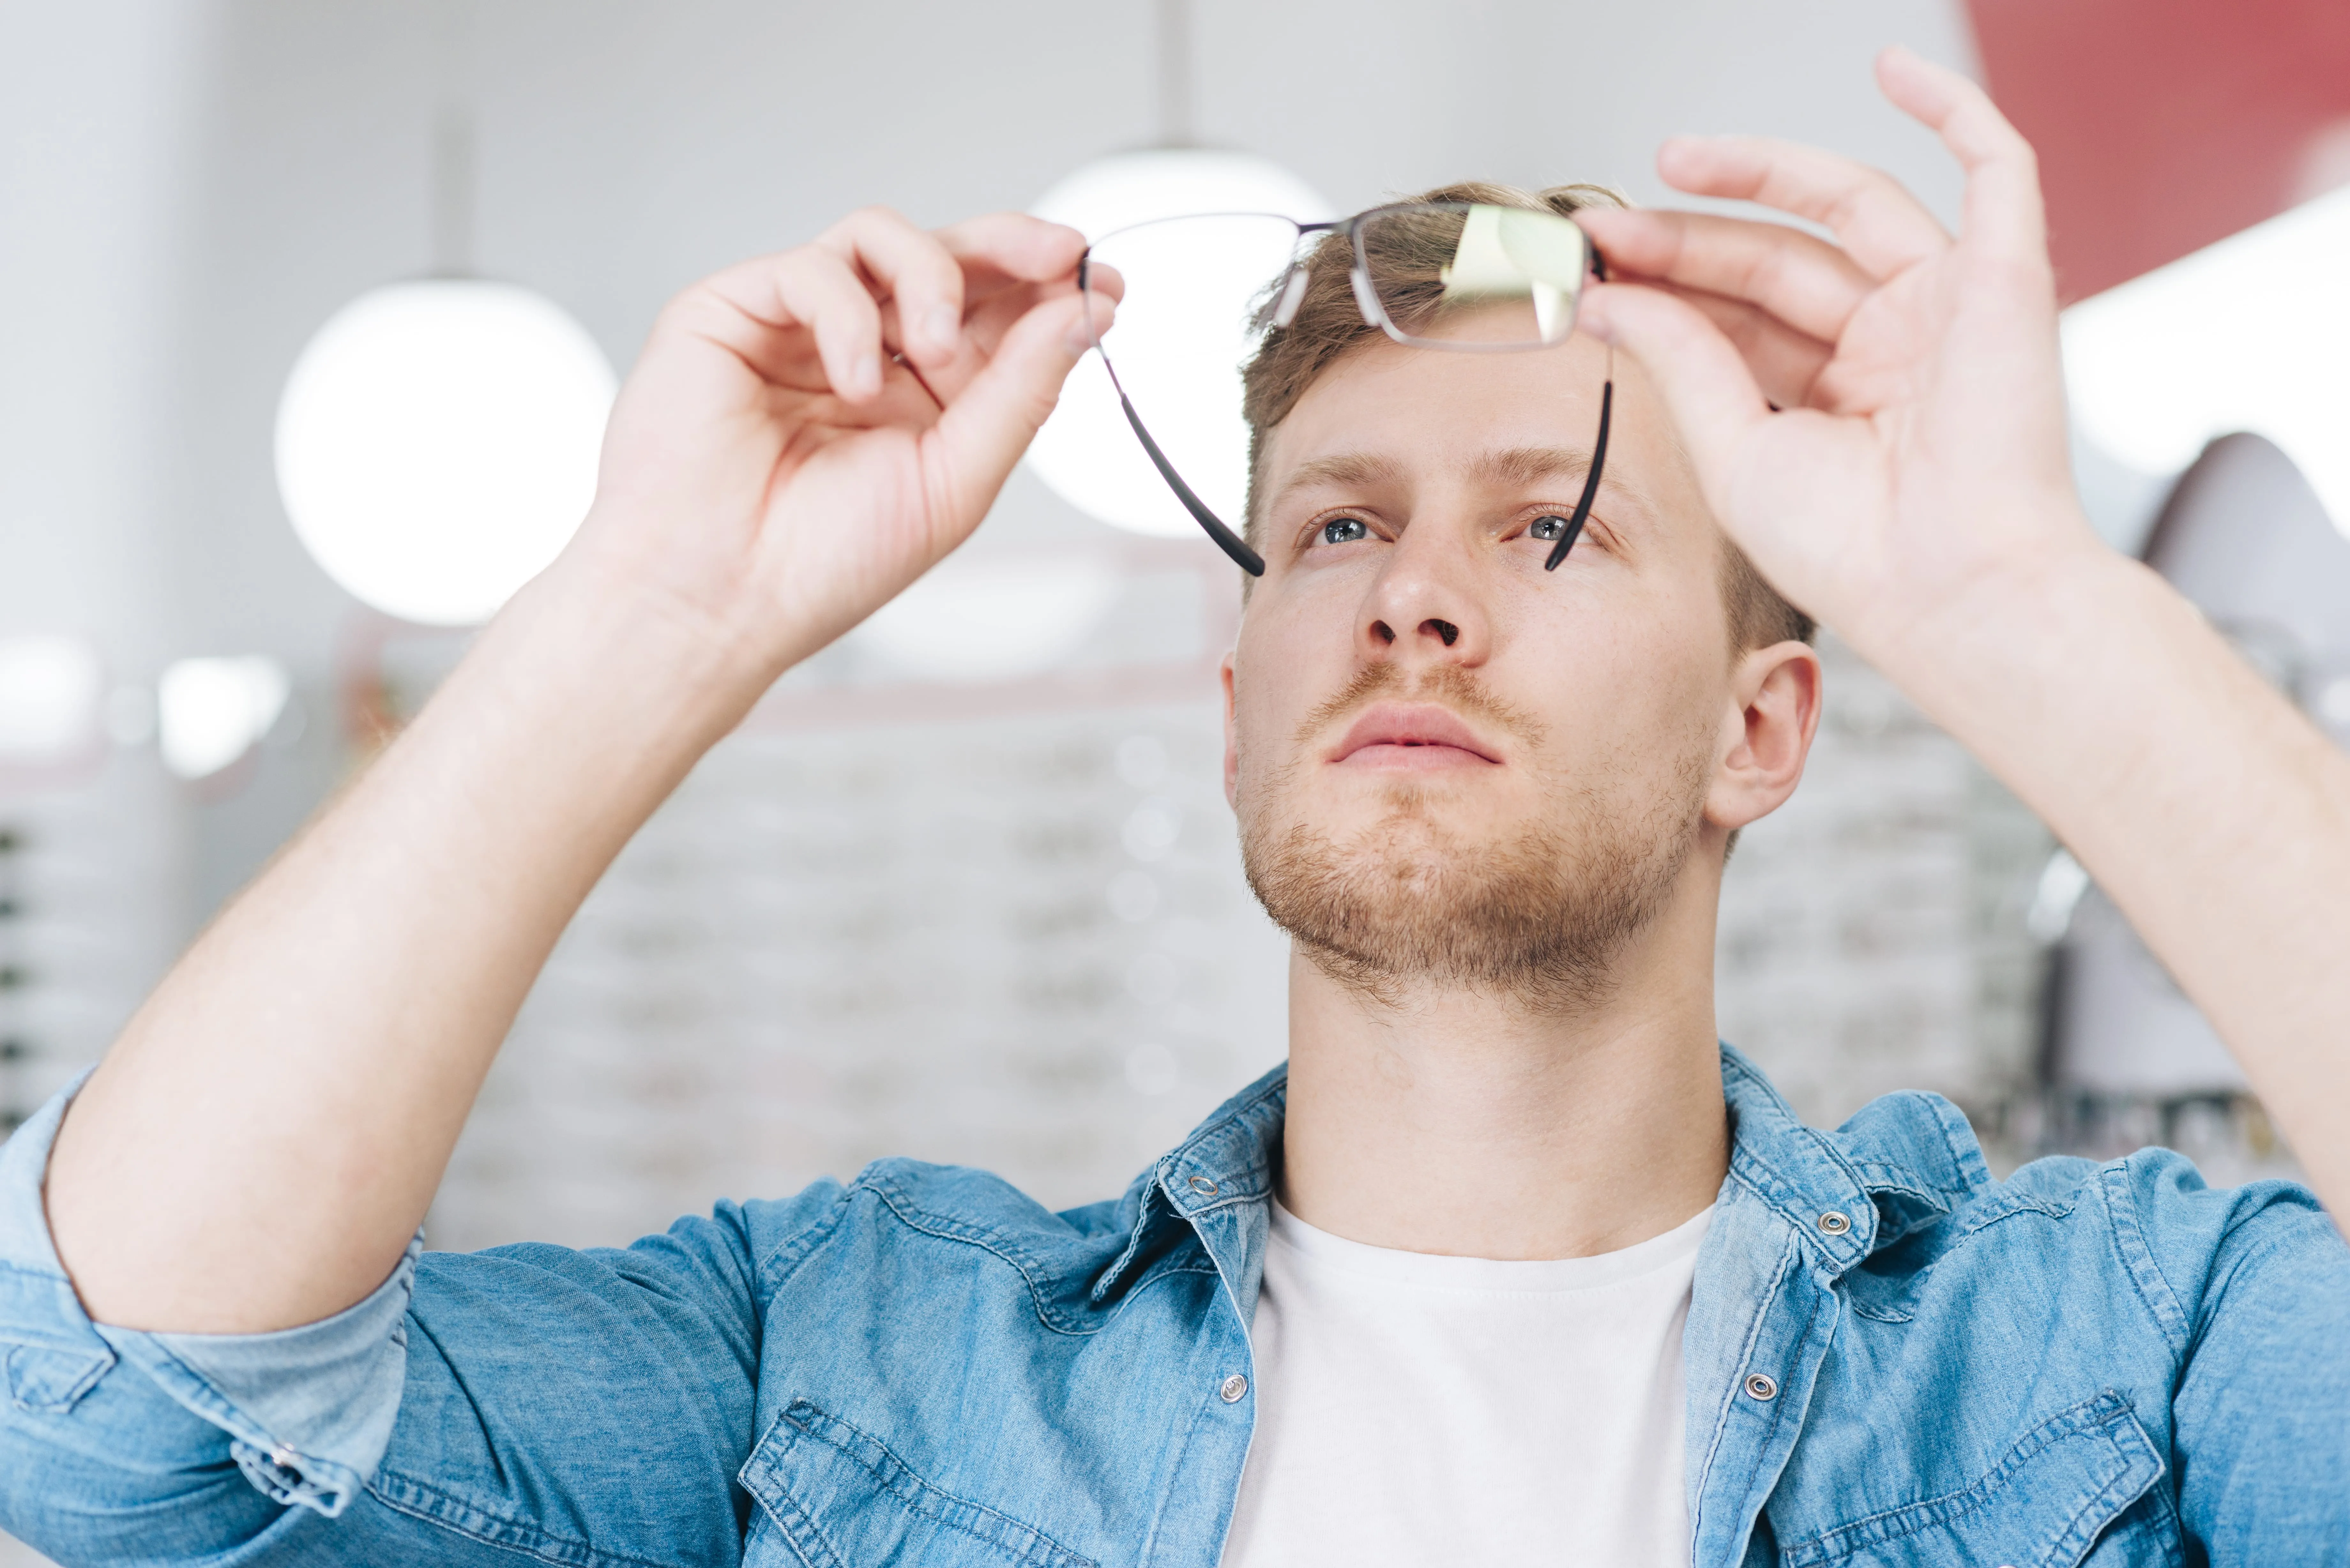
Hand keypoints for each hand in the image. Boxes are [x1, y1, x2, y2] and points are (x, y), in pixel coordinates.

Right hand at [561, 208, 1106, 695]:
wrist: (717, 597)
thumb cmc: (823, 562)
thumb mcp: (956, 480)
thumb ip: (1019, 392)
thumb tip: (1083, 315)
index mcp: (920, 398)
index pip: (993, 318)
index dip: (1047, 292)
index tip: (1102, 286)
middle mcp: (864, 353)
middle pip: (946, 258)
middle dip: (1011, 247)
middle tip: (1061, 254)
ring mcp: (799, 328)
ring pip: (882, 240)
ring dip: (933, 280)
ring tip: (939, 349)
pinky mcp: (734, 310)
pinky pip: (813, 268)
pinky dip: (847, 316)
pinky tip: (856, 382)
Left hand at [1572, 47, 2097, 651]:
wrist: (1943, 586)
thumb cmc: (1854, 552)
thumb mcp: (1735, 450)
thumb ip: (1681, 361)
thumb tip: (1611, 299)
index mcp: (1833, 398)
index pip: (1738, 316)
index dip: (1668, 283)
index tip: (1596, 269)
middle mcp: (1890, 346)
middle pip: (1778, 260)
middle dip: (1691, 237)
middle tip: (1612, 226)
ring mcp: (1946, 307)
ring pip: (1847, 209)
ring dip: (1764, 173)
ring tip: (1676, 160)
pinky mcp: (2006, 276)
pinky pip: (1995, 167)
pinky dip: (1952, 111)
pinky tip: (1894, 69)